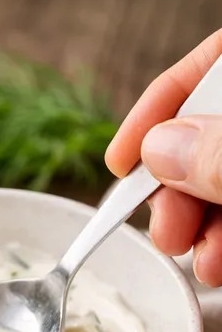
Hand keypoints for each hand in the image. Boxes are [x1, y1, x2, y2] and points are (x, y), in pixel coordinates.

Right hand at [106, 28, 221, 283]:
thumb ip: (219, 153)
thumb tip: (158, 152)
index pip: (205, 67)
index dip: (156, 111)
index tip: (119, 162)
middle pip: (208, 132)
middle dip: (176, 188)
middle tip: (165, 232)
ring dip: (199, 226)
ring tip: (194, 262)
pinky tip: (213, 264)